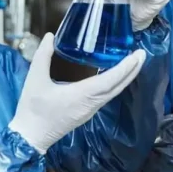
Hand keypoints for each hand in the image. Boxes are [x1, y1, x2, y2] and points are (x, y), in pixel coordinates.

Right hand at [10, 34, 145, 153]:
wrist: (30, 136)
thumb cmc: (32, 108)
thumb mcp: (35, 78)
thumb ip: (43, 55)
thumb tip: (51, 35)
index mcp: (82, 95)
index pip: (111, 80)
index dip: (126, 67)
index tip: (137, 54)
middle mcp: (91, 104)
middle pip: (118, 86)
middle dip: (132, 70)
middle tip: (142, 54)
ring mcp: (90, 110)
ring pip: (114, 92)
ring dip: (125, 77)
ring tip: (133, 62)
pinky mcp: (87, 112)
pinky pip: (107, 96)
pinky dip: (115, 84)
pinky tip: (115, 75)